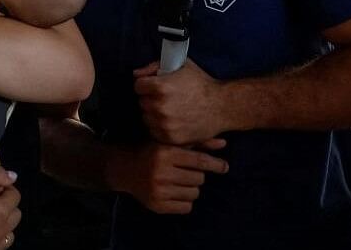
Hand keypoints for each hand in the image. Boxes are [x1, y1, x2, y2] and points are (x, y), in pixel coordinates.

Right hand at [108, 139, 228, 214]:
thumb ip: (198, 143)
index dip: (215, 164)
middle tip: (186, 171)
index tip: (224, 167)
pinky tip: (175, 192)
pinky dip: (185, 201)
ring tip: (179, 181)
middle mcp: (161, 172)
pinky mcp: (157, 206)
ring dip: (191, 188)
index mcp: (165, 153)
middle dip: (197, 175)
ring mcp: (158, 191)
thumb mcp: (171, 143)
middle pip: (199, 179)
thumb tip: (224, 144)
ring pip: (194, 194)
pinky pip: (186, 208)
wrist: (125, 168)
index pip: (199, 161)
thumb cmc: (153, 152)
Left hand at [133, 59, 226, 144]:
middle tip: (165, 98)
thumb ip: (154, 67)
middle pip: (142, 102)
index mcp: (160, 87)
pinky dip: (160, 127)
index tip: (154, 86)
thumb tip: (136, 74)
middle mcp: (160, 106)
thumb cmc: (202, 84)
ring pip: (146, 118)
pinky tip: (172, 120)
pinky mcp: (171, 138)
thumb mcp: (181, 66)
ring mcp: (165, 124)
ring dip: (153, 114)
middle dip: (150, 99)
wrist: (222, 107)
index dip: (146, 84)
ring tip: (170, 109)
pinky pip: (154, 131)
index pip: (138, 86)